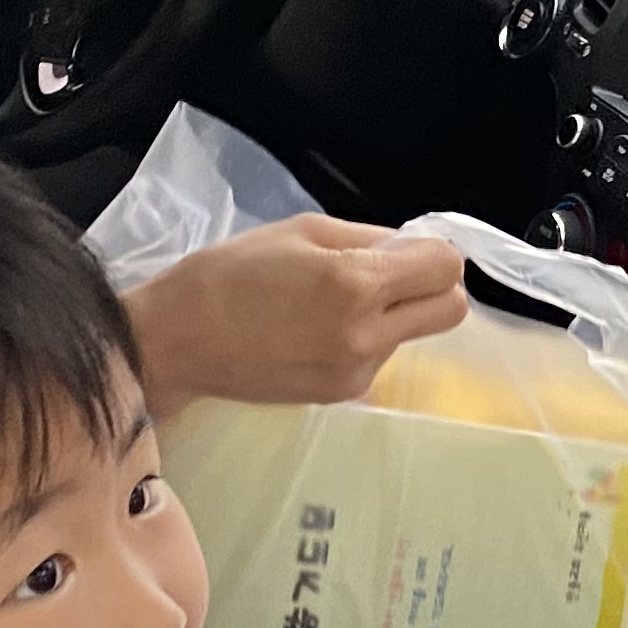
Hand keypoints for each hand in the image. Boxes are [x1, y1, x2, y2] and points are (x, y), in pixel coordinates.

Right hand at [122, 214, 465, 413]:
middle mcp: (365, 334)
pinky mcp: (341, 395)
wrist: (177, 342)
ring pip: (412, 334)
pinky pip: (379, 359)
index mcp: (355, 283)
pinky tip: (315, 331)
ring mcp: (356, 373)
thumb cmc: (228, 275)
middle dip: (431, 286)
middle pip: (450, 311)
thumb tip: (411, 247)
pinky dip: (364, 339)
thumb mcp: (300, 231)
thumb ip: (368, 237)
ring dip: (391, 314)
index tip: (405, 249)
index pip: (446, 268)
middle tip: (390, 275)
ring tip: (328, 304)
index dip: (431, 252)